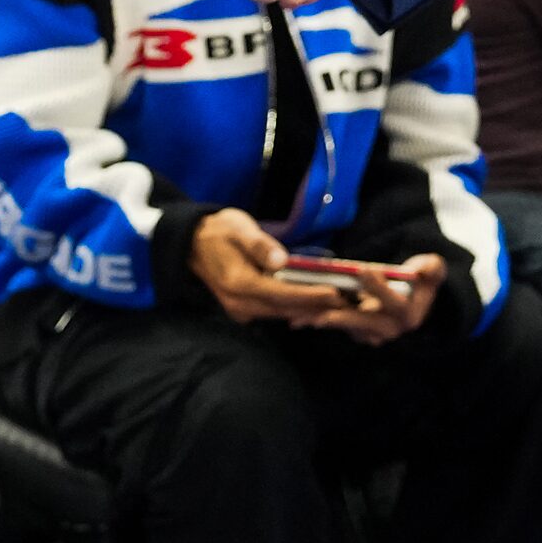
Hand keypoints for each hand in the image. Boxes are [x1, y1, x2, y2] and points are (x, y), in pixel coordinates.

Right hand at [187, 209, 351, 325]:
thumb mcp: (239, 229)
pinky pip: (274, 311)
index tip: (335, 294)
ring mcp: (241, 310)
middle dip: (316, 307)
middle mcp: (241, 304)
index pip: (282, 294)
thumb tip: (281, 261)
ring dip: (309, 310)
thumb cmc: (220, 231)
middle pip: (285, 309)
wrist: (193, 243)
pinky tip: (316, 303)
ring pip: (282, 313)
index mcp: (240, 284)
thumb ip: (260, 246)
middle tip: (348, 303)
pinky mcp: (245, 310)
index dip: (309, 296)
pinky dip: (296, 308)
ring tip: (339, 304)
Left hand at [303, 253, 444, 343]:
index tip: (364, 270)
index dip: (380, 288)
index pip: (394, 303)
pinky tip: (297, 317)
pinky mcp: (355, 331)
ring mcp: (370, 333)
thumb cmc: (421, 280)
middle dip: (344, 314)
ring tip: (301, 316)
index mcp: (408, 314)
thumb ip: (431, 267)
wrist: (413, 299)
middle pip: (365, 322)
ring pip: (345, 327)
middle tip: (326, 301)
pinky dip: (317, 321)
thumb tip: (421, 269)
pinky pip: (335, 326)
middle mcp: (389, 329)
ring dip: (323, 321)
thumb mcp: (432, 269)